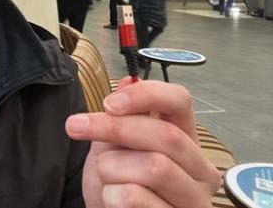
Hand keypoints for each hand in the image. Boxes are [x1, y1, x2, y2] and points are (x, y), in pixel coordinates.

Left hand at [65, 78, 220, 207]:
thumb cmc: (116, 185)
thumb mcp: (113, 146)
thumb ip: (122, 117)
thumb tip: (128, 80)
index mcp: (186, 140)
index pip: (180, 101)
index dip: (145, 95)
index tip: (108, 103)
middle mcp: (201, 171)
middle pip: (165, 135)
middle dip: (112, 127)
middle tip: (75, 126)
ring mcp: (195, 201)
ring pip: (154, 167)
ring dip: (111, 167)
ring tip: (105, 177)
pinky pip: (136, 197)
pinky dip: (110, 194)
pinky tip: (111, 200)